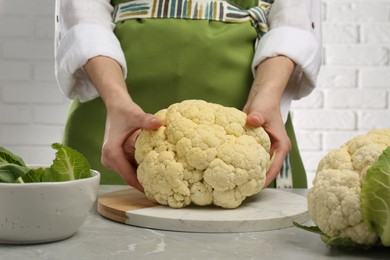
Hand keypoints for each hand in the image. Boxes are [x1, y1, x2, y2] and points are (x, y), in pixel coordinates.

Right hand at [102, 99, 161, 191]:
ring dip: (142, 177)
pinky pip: (129, 167)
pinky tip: (154, 171)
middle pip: (129, 177)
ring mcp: (111, 159)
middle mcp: (108, 159)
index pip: (128, 176)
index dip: (142, 185)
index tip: (155, 194)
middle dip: (144, 183)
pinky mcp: (115, 158)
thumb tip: (160, 123)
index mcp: (111, 153)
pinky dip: (140, 169)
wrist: (116, 105)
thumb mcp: (136, 115)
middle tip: (162, 191)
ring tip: (161, 184)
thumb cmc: (124, 111)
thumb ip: (147, 120)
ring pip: (129, 173)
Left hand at [243, 56, 294, 187]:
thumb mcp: (262, 109)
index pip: (274, 167)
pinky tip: (230, 169)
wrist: (261, 96)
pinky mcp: (255, 146)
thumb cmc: (265, 103)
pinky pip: (249, 158)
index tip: (253, 188)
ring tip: (234, 184)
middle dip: (254, 180)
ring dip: (247, 173)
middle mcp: (275, 150)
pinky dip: (242, 164)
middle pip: (266, 170)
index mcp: (281, 146)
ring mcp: (265, 149)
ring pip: (257, 165)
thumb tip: (253, 121)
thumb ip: (258, 116)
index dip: (265, 179)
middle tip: (240, 190)